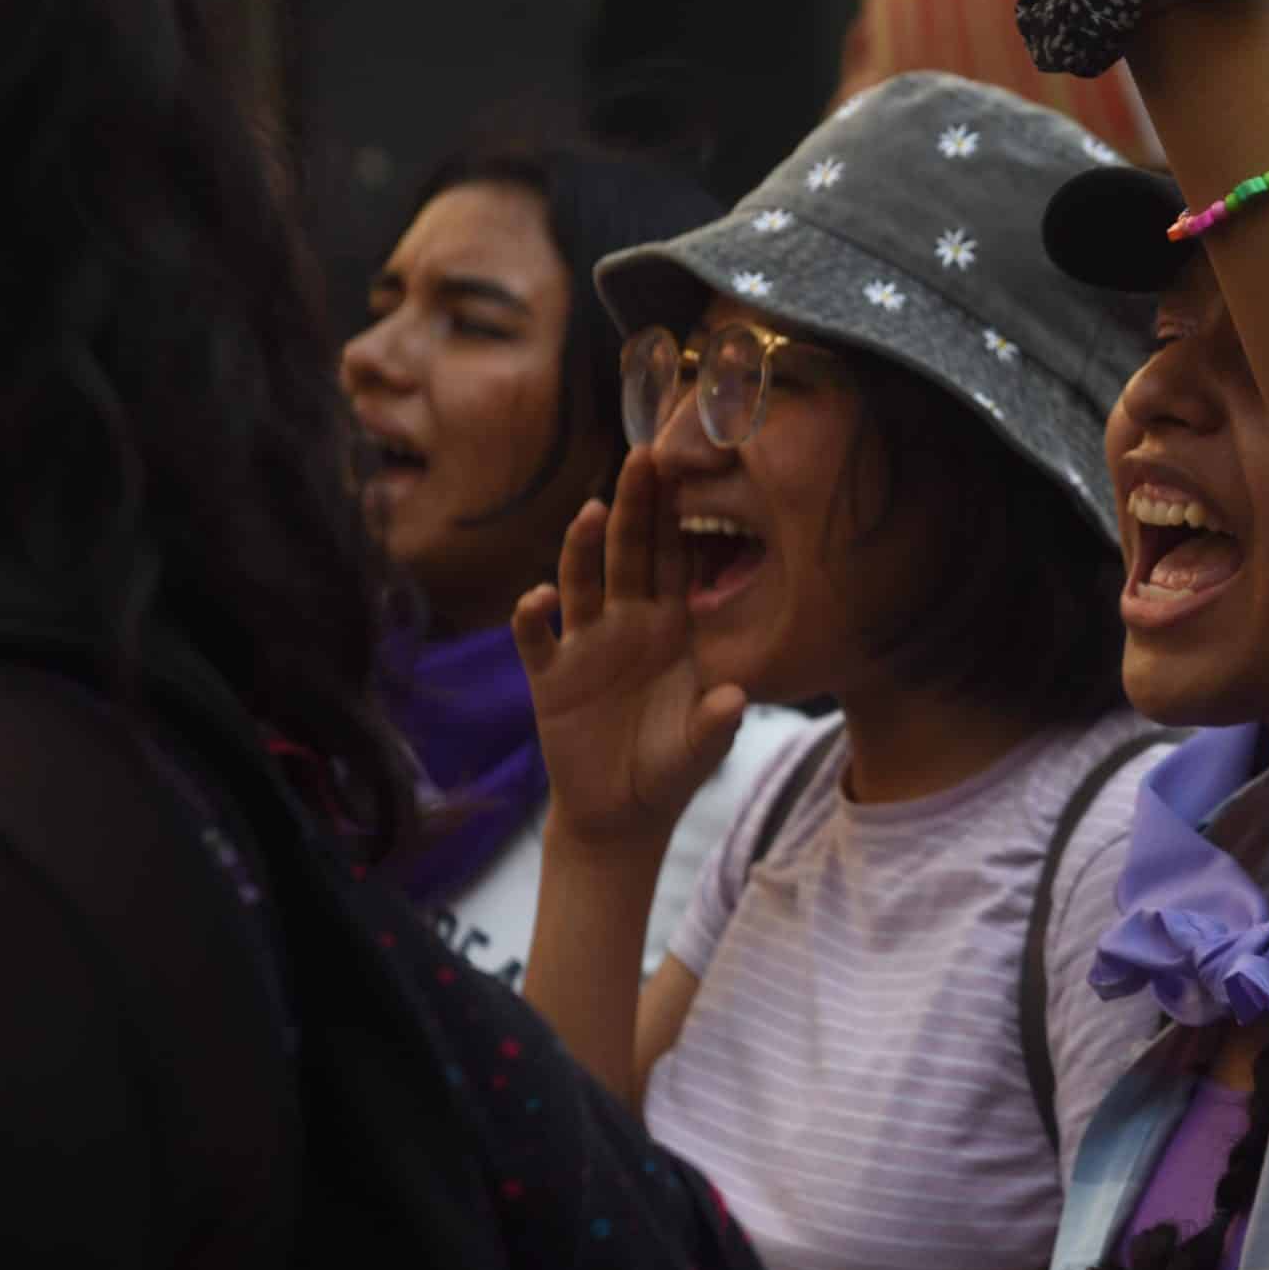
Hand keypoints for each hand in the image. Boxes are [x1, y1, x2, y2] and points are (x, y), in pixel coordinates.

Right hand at [511, 448, 747, 853]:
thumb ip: (716, 722)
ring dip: (584, 548)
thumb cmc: (669, 768)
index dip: (677, 519)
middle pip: (629, 554)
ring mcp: (586, 647)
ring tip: (592, 511)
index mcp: (673, 629)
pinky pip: (537, 640)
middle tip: (643, 455)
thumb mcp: (701, 748)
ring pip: (582, 583)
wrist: (622, 814)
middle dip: (635, 507)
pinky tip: (539, 598)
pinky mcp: (550, 678)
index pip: (675, 561)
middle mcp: (628, 625)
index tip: (683, 470)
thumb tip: (735, 697)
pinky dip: (533, 618)